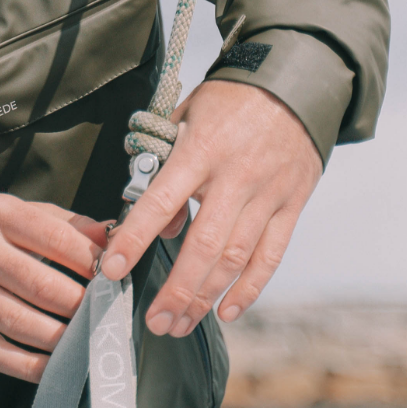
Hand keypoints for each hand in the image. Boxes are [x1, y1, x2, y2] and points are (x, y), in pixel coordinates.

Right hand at [0, 194, 108, 382]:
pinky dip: (31, 366)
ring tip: (85, 342)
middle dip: (80, 306)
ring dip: (61, 340)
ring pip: (20, 323)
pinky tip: (54, 366)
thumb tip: (113, 237)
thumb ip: (69, 226)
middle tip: (104, 316)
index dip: (92, 262)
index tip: (113, 279)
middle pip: (40, 286)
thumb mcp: (25, 213)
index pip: (56, 239)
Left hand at [100, 80, 321, 335]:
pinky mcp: (293, 205)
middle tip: (155, 322)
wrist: (294, 83)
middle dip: (177, 290)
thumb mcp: (186, 117)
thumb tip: (162, 226)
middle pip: (204, 245)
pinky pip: (271, 255)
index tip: (112, 269)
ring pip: (236, 258)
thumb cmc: (228, 102)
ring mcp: (269, 194)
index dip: (136, 238)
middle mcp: (235, 177)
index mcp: (200, 150)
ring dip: (206, 298)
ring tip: (180, 324)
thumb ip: (167, 166)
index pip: (160, 201)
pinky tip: (226, 311)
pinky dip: (250, 288)